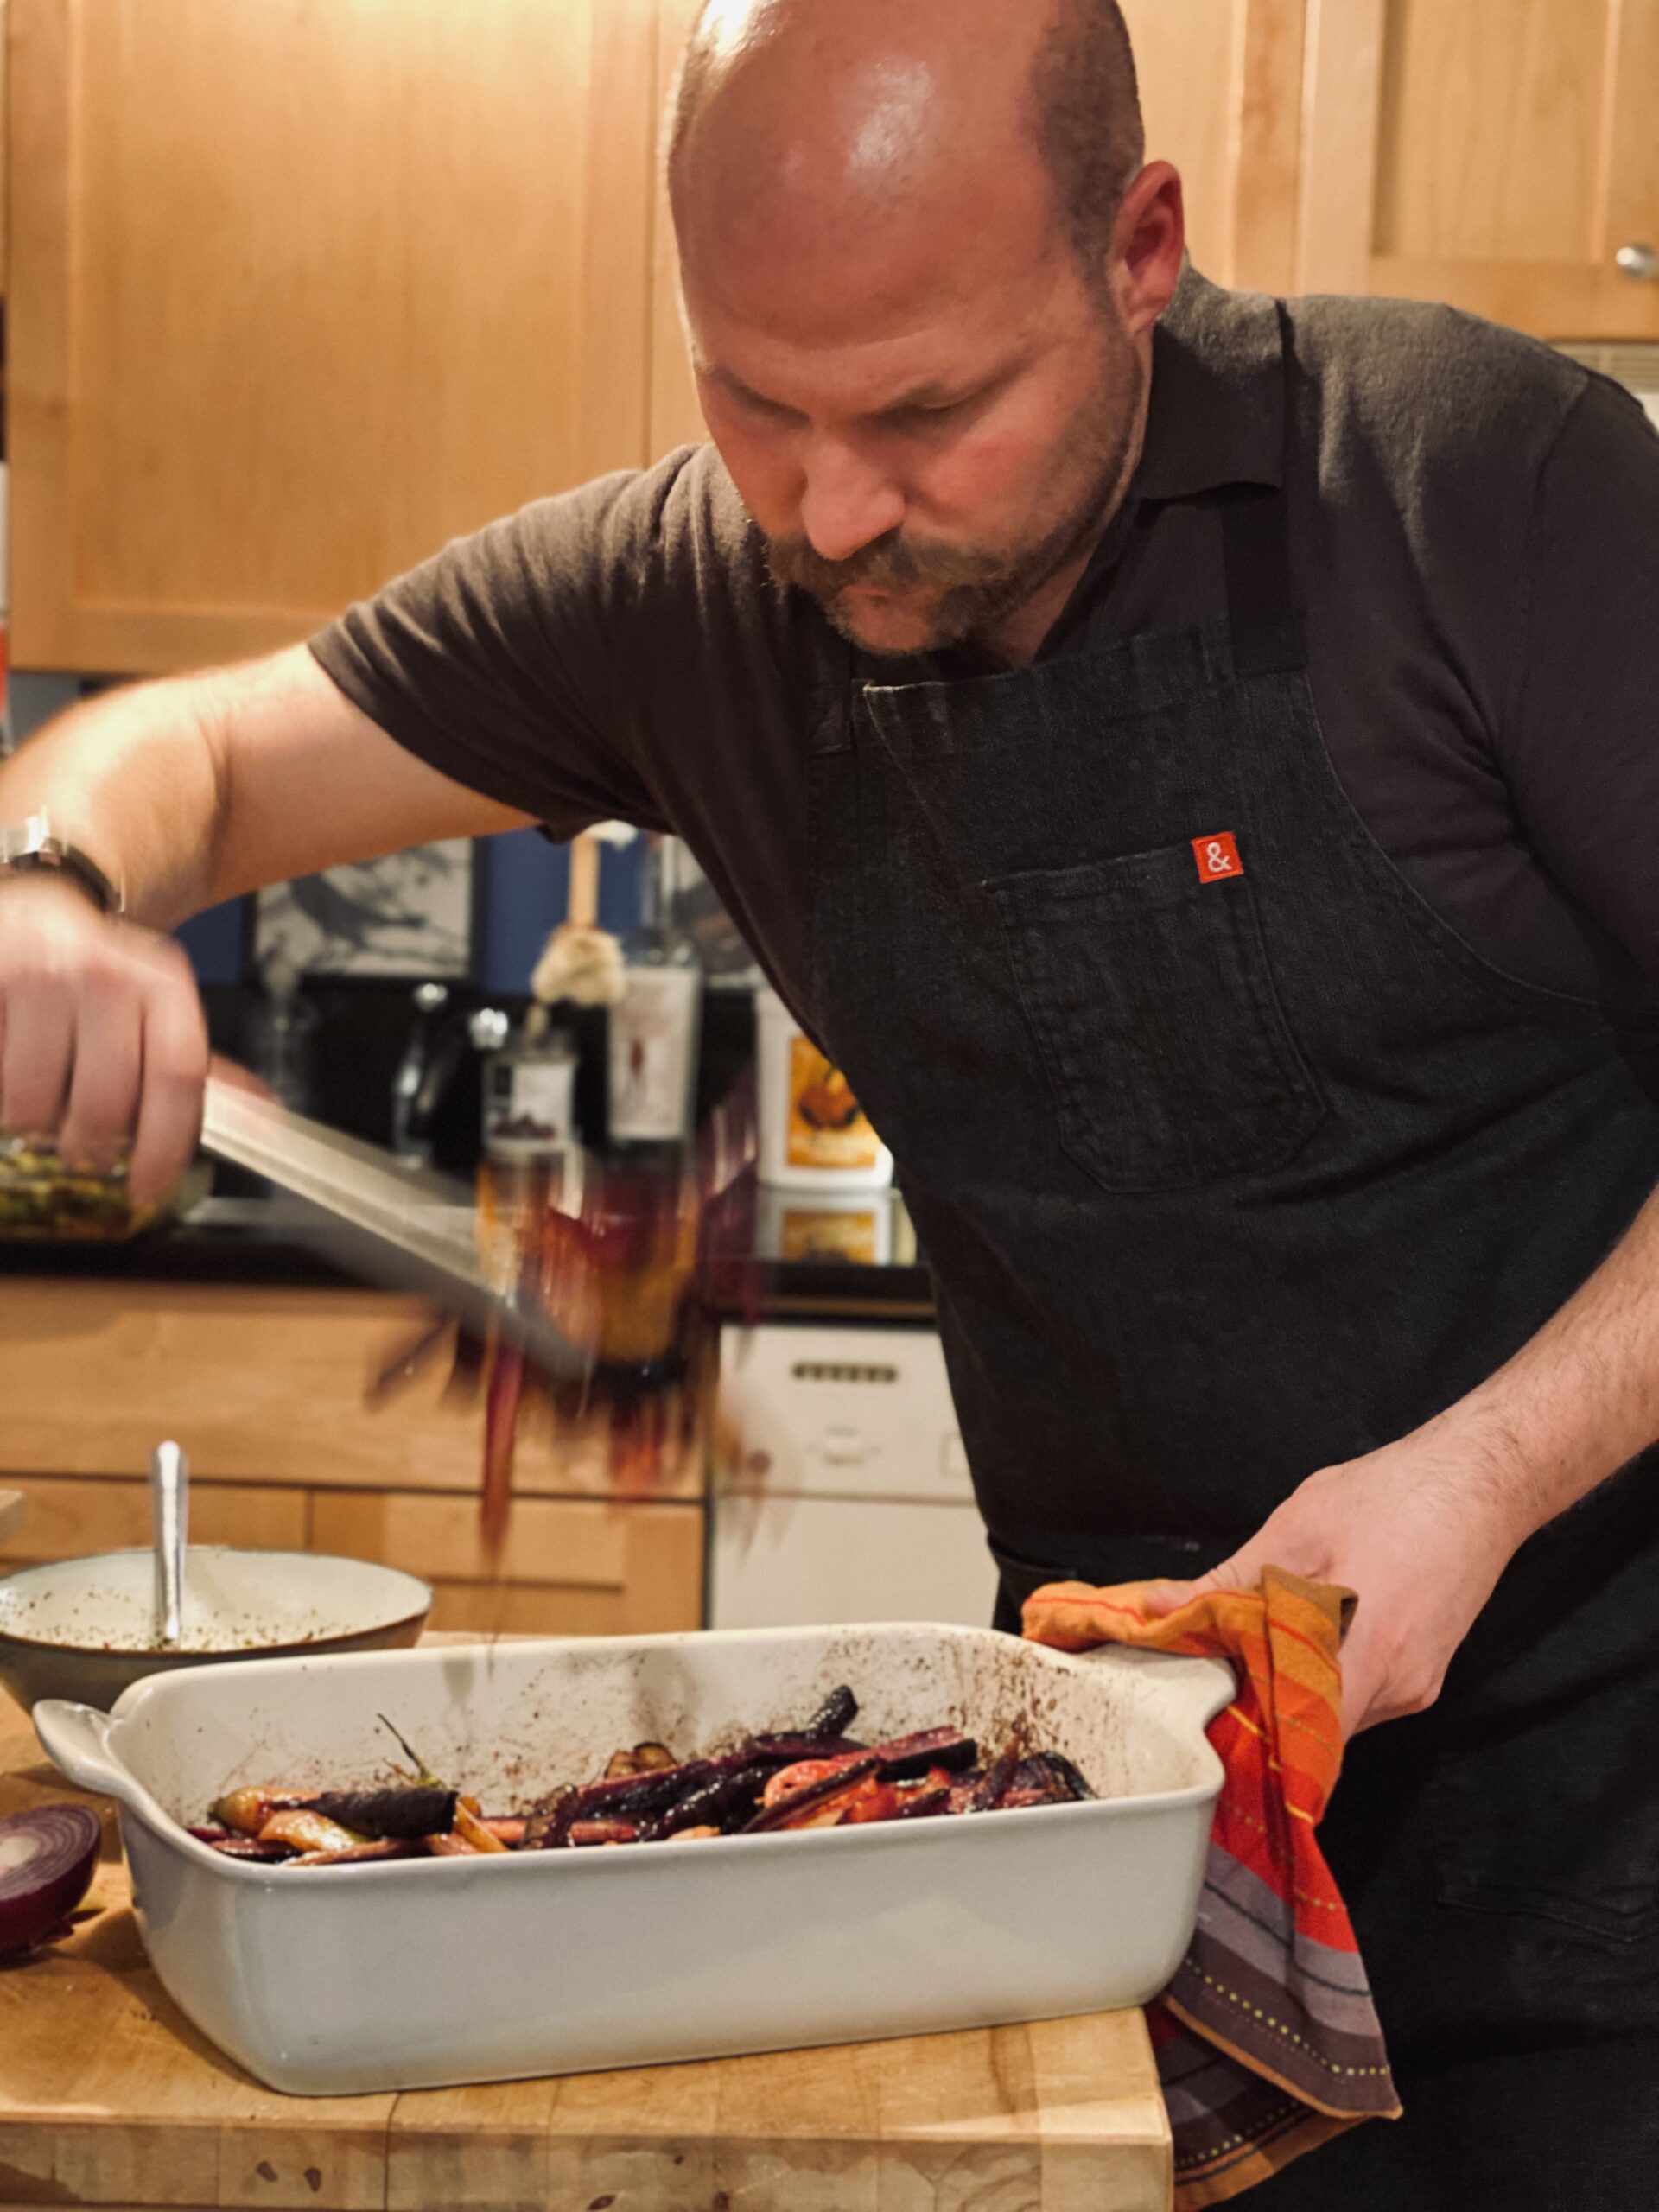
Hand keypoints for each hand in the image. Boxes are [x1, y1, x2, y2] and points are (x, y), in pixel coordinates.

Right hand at [0, 874, 207, 1205]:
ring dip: (35, 1123)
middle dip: (91, 1147)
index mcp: (162, 984)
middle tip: (83, 1151)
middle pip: (106, 1100)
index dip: (165, 1146)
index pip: (179, 1077)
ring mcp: (42, 975)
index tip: (147, 1188)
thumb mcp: (155, 1008)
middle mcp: (108, 973)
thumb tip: (261, 1120)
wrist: (34, 911)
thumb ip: (200, 1069)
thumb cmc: (96, 976)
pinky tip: (12, 1073)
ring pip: (36, 1100)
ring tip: (40, 1105)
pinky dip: (2, 1096)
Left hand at [1143, 1413, 1535, 1735]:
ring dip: (1291, 1687)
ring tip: (1251, 1645)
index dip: (1246, 1731)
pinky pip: (1360, 1694)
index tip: (1201, 1713)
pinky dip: (1323, 1674)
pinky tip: (1302, 1634)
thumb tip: (1162, 1610)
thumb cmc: (1395, 1497)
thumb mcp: (1296, 1530)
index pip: (1299, 1735)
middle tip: (1211, 1671)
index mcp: (1370, 1654)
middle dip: (1259, 1705)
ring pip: (1335, 1713)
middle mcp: (1400, 1688)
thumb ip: (1228, 1580)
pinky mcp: (1424, 1675)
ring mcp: (1417, 1687)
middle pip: (1313, 1728)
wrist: (1479, 1482)